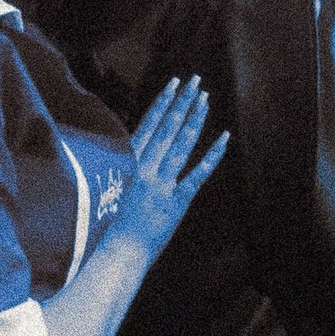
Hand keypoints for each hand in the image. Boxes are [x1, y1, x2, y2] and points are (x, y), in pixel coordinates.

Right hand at [116, 75, 229, 254]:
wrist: (118, 254)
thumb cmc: (111, 226)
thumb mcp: (113, 189)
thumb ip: (127, 169)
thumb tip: (135, 152)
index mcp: (129, 164)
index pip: (148, 124)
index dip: (163, 103)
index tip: (174, 84)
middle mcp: (145, 169)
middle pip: (167, 128)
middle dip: (182, 102)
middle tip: (196, 81)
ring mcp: (162, 184)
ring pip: (181, 144)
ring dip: (194, 119)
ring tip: (205, 98)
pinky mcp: (176, 201)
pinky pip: (197, 174)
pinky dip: (212, 156)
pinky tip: (224, 138)